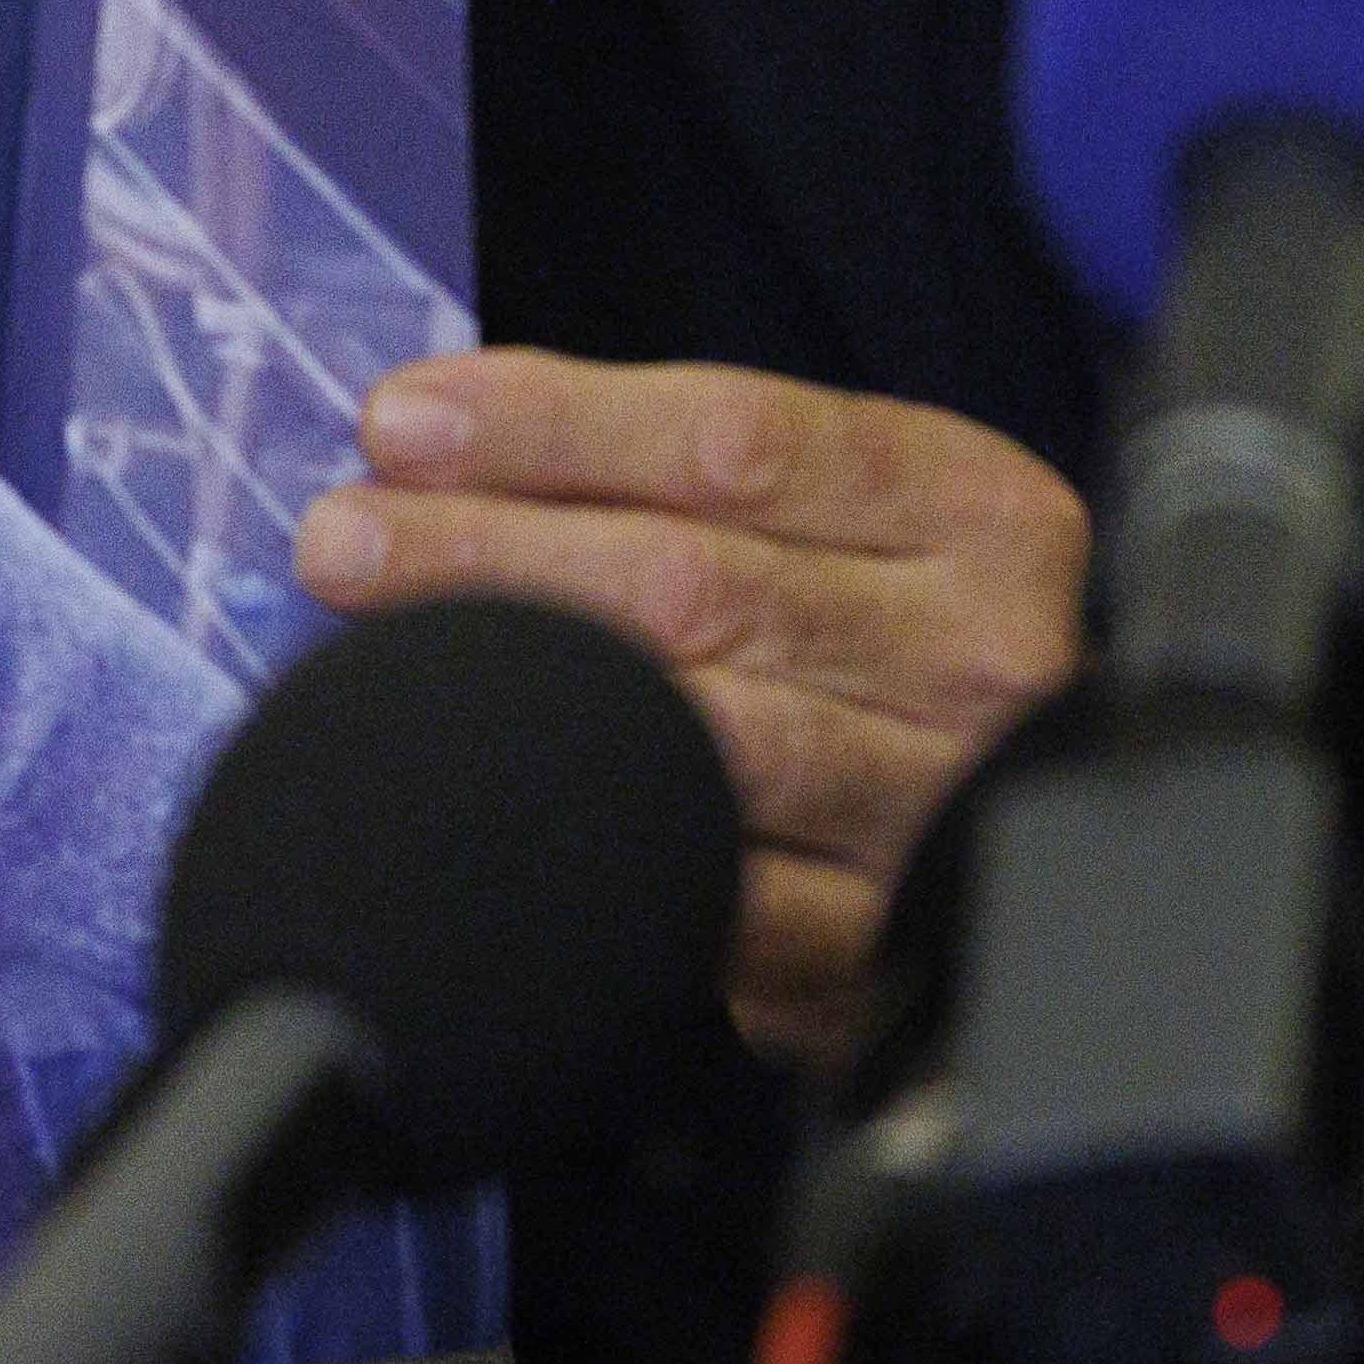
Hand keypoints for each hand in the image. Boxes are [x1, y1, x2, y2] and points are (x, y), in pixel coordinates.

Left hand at [286, 356, 1083, 1062]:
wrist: (1019, 800)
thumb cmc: (879, 621)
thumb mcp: (841, 507)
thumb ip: (670, 466)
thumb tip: (426, 441)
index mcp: (976, 508)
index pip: (739, 443)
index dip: (553, 426)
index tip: (403, 422)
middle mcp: (981, 653)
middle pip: (701, 585)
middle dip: (493, 553)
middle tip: (344, 540)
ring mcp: (940, 804)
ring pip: (706, 733)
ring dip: (521, 686)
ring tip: (382, 654)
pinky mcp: (882, 941)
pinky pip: (723, 895)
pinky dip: (604, 845)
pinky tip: (497, 812)